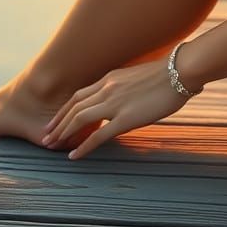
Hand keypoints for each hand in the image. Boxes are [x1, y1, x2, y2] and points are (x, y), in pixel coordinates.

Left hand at [41, 57, 202, 159]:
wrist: (181, 70)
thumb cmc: (170, 73)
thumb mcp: (141, 76)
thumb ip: (129, 86)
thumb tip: (128, 96)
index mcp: (111, 77)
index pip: (80, 95)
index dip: (65, 109)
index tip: (55, 120)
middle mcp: (108, 88)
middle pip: (74, 107)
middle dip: (57, 122)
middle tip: (45, 136)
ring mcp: (115, 103)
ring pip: (79, 120)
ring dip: (62, 133)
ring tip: (51, 146)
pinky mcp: (125, 118)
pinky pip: (98, 135)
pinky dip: (83, 146)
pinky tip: (73, 156)